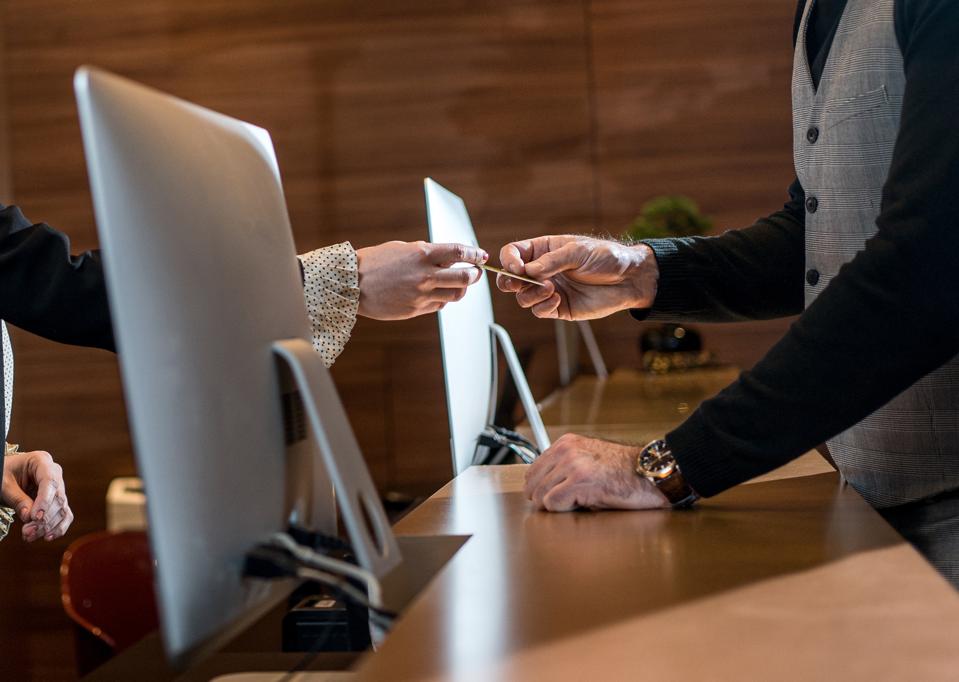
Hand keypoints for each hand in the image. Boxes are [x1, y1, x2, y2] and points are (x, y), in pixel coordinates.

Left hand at [1, 450, 73, 541]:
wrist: (3, 476)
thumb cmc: (2, 475)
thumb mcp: (3, 485)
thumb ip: (17, 499)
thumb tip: (30, 518)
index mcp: (41, 461)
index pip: (50, 481)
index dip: (45, 501)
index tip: (35, 517)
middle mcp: (54, 473)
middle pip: (58, 498)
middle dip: (44, 518)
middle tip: (27, 532)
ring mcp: (58, 487)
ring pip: (62, 509)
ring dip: (49, 526)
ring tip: (30, 536)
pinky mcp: (57, 500)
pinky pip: (64, 514)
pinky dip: (58, 527)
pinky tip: (48, 537)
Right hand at [355, 241, 487, 319]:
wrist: (352, 283)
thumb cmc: (376, 262)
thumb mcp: (404, 248)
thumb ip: (428, 252)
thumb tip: (450, 256)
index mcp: (422, 254)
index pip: (459, 252)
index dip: (474, 254)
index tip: (481, 256)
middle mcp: (425, 275)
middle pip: (465, 277)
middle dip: (475, 274)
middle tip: (476, 272)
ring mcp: (421, 294)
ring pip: (456, 295)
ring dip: (462, 289)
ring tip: (459, 284)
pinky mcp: (416, 309)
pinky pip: (439, 305)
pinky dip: (444, 299)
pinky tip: (438, 293)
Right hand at [497, 235, 657, 319]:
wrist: (628, 279)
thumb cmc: (605, 257)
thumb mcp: (577, 251)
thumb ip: (551, 262)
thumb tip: (527, 271)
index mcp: (543, 251)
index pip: (513, 254)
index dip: (509, 261)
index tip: (517, 268)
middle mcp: (542, 271)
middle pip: (510, 279)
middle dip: (509, 282)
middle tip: (520, 282)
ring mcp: (549, 290)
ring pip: (523, 298)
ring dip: (531, 294)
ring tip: (551, 289)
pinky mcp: (558, 308)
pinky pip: (539, 311)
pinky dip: (543, 306)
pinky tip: (557, 299)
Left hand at [524, 434, 668, 511]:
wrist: (651, 473)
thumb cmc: (624, 471)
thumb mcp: (589, 461)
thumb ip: (565, 468)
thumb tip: (543, 489)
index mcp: (566, 443)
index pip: (533, 469)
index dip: (539, 488)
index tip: (547, 497)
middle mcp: (566, 451)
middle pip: (533, 483)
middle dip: (544, 499)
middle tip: (564, 505)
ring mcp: (572, 465)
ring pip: (541, 495)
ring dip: (557, 505)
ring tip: (578, 502)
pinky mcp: (579, 481)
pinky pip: (554, 503)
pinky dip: (565, 510)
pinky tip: (584, 504)